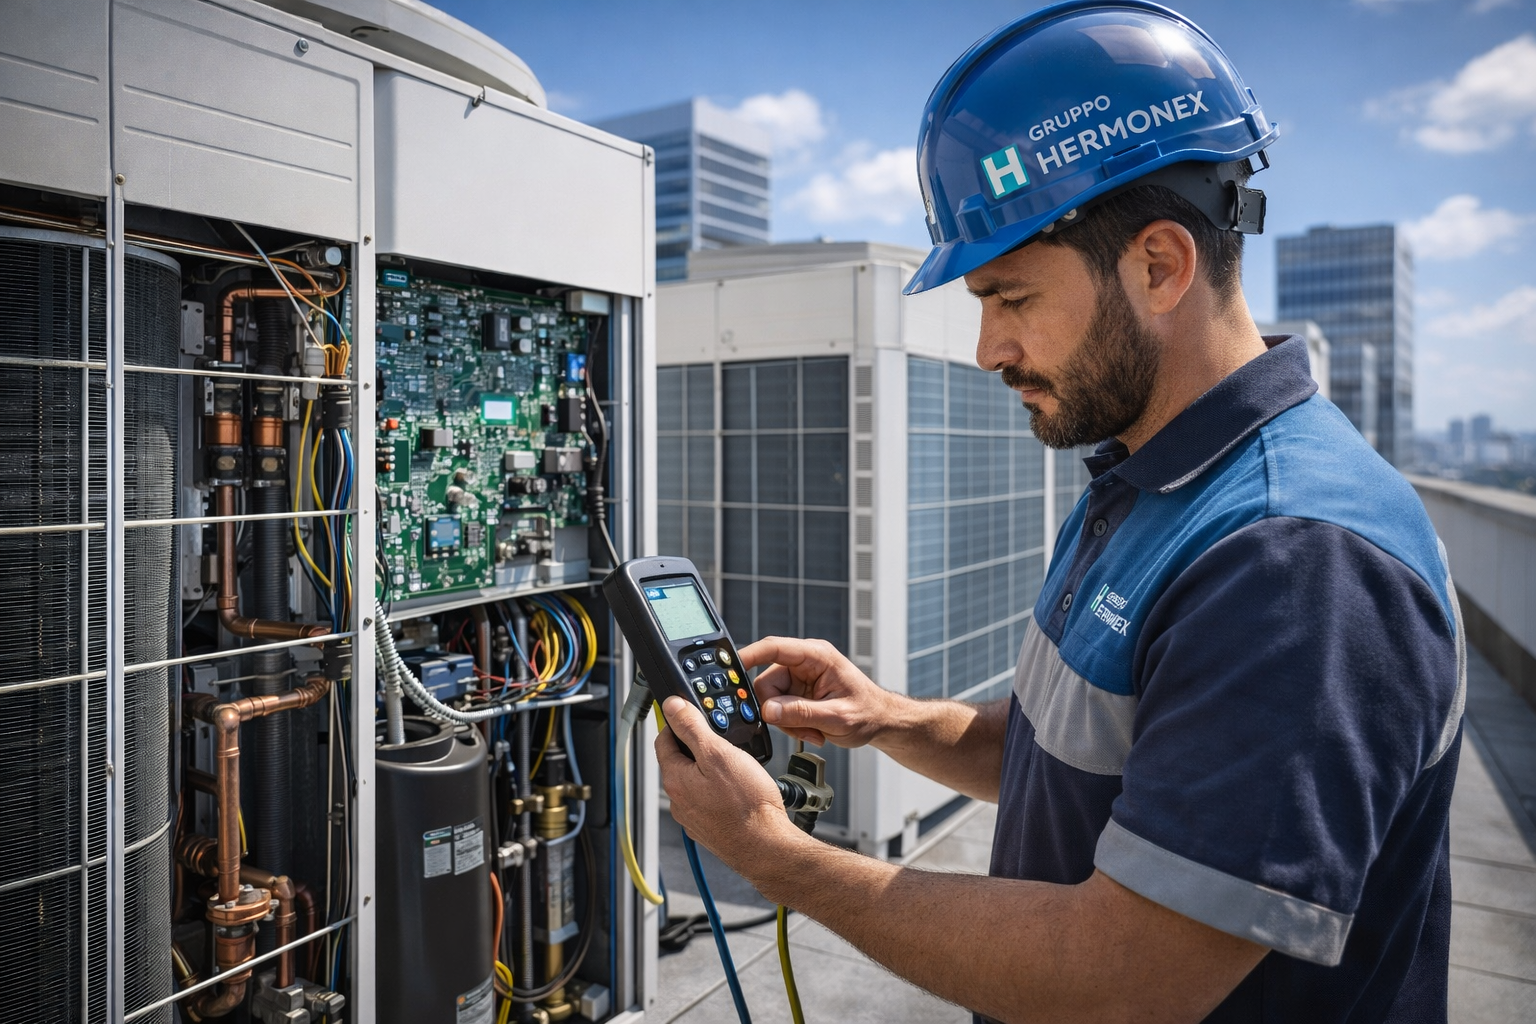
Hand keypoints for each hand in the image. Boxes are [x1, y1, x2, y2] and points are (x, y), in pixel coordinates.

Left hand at [654, 696, 804, 879]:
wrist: (765, 846)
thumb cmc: (746, 805)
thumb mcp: (719, 753)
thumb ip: (692, 728)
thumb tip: (672, 707)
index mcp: (675, 779)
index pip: (663, 739)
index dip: (678, 722)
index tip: (692, 714)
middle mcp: (679, 799)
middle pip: (680, 760)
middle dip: (698, 744)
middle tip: (721, 738)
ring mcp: (693, 815)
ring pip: (695, 780)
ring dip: (710, 767)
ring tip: (736, 763)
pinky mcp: (709, 826)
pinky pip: (708, 798)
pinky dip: (719, 788)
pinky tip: (738, 788)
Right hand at [741, 636, 898, 747]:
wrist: (881, 721)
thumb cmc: (869, 712)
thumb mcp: (837, 717)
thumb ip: (801, 713)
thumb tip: (768, 710)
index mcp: (816, 656)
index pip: (774, 647)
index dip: (748, 655)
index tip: (729, 669)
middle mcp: (804, 663)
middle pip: (766, 682)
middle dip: (777, 711)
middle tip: (799, 729)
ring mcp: (799, 678)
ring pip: (770, 700)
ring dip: (787, 722)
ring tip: (812, 731)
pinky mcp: (797, 693)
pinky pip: (778, 709)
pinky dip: (791, 725)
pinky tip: (812, 730)